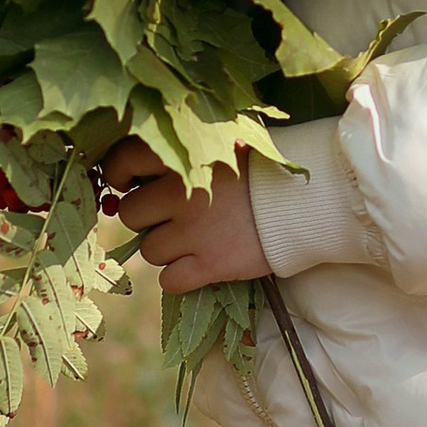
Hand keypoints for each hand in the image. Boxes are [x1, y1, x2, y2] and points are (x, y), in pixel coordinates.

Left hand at [99, 137, 265, 294]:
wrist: (307, 200)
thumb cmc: (263, 169)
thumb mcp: (222, 146)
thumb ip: (183, 155)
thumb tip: (137, 174)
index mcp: (183, 156)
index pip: (123, 161)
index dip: (119, 174)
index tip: (129, 183)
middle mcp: (182, 193)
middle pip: (131, 214)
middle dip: (146, 218)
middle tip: (172, 216)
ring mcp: (195, 231)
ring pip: (149, 250)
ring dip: (166, 248)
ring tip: (195, 238)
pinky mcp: (212, 264)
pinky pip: (170, 281)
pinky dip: (180, 276)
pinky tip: (200, 264)